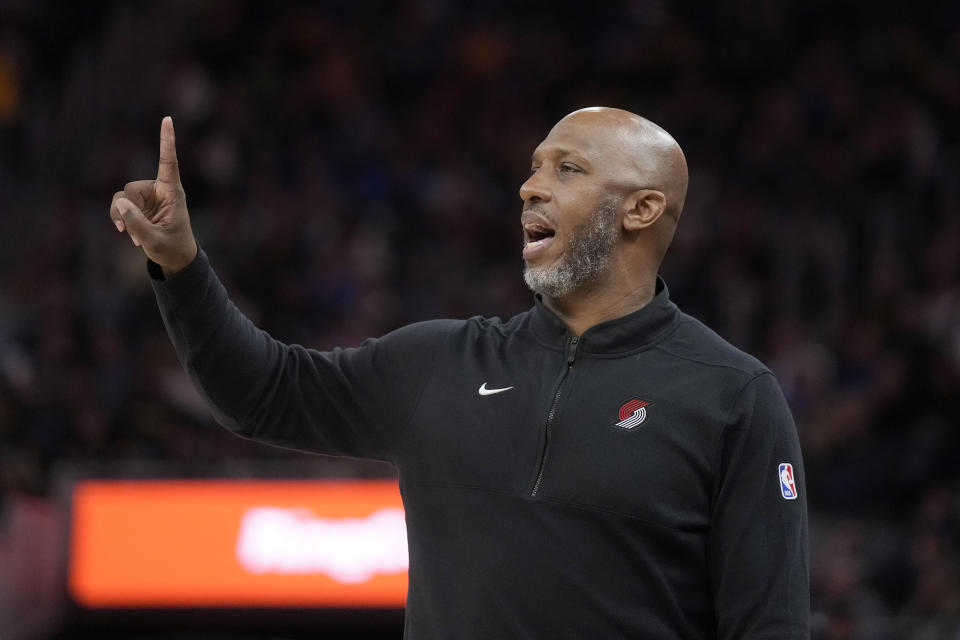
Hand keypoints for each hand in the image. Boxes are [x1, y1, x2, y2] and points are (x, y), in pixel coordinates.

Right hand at [110, 116, 197, 275]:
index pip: (169, 162)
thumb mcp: (154, 240)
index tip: (168, 119)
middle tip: (134, 232)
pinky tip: (130, 235)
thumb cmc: (172, 248)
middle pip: (131, 189)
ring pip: (121, 197)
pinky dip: (120, 220)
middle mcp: (159, 190)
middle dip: (127, 210)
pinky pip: (119, 206)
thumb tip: (120, 202)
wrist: (175, 257)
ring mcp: (147, 197)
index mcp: (173, 192)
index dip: (166, 141)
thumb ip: (136, 222)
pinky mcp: (138, 204)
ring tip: (135, 236)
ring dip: (123, 217)